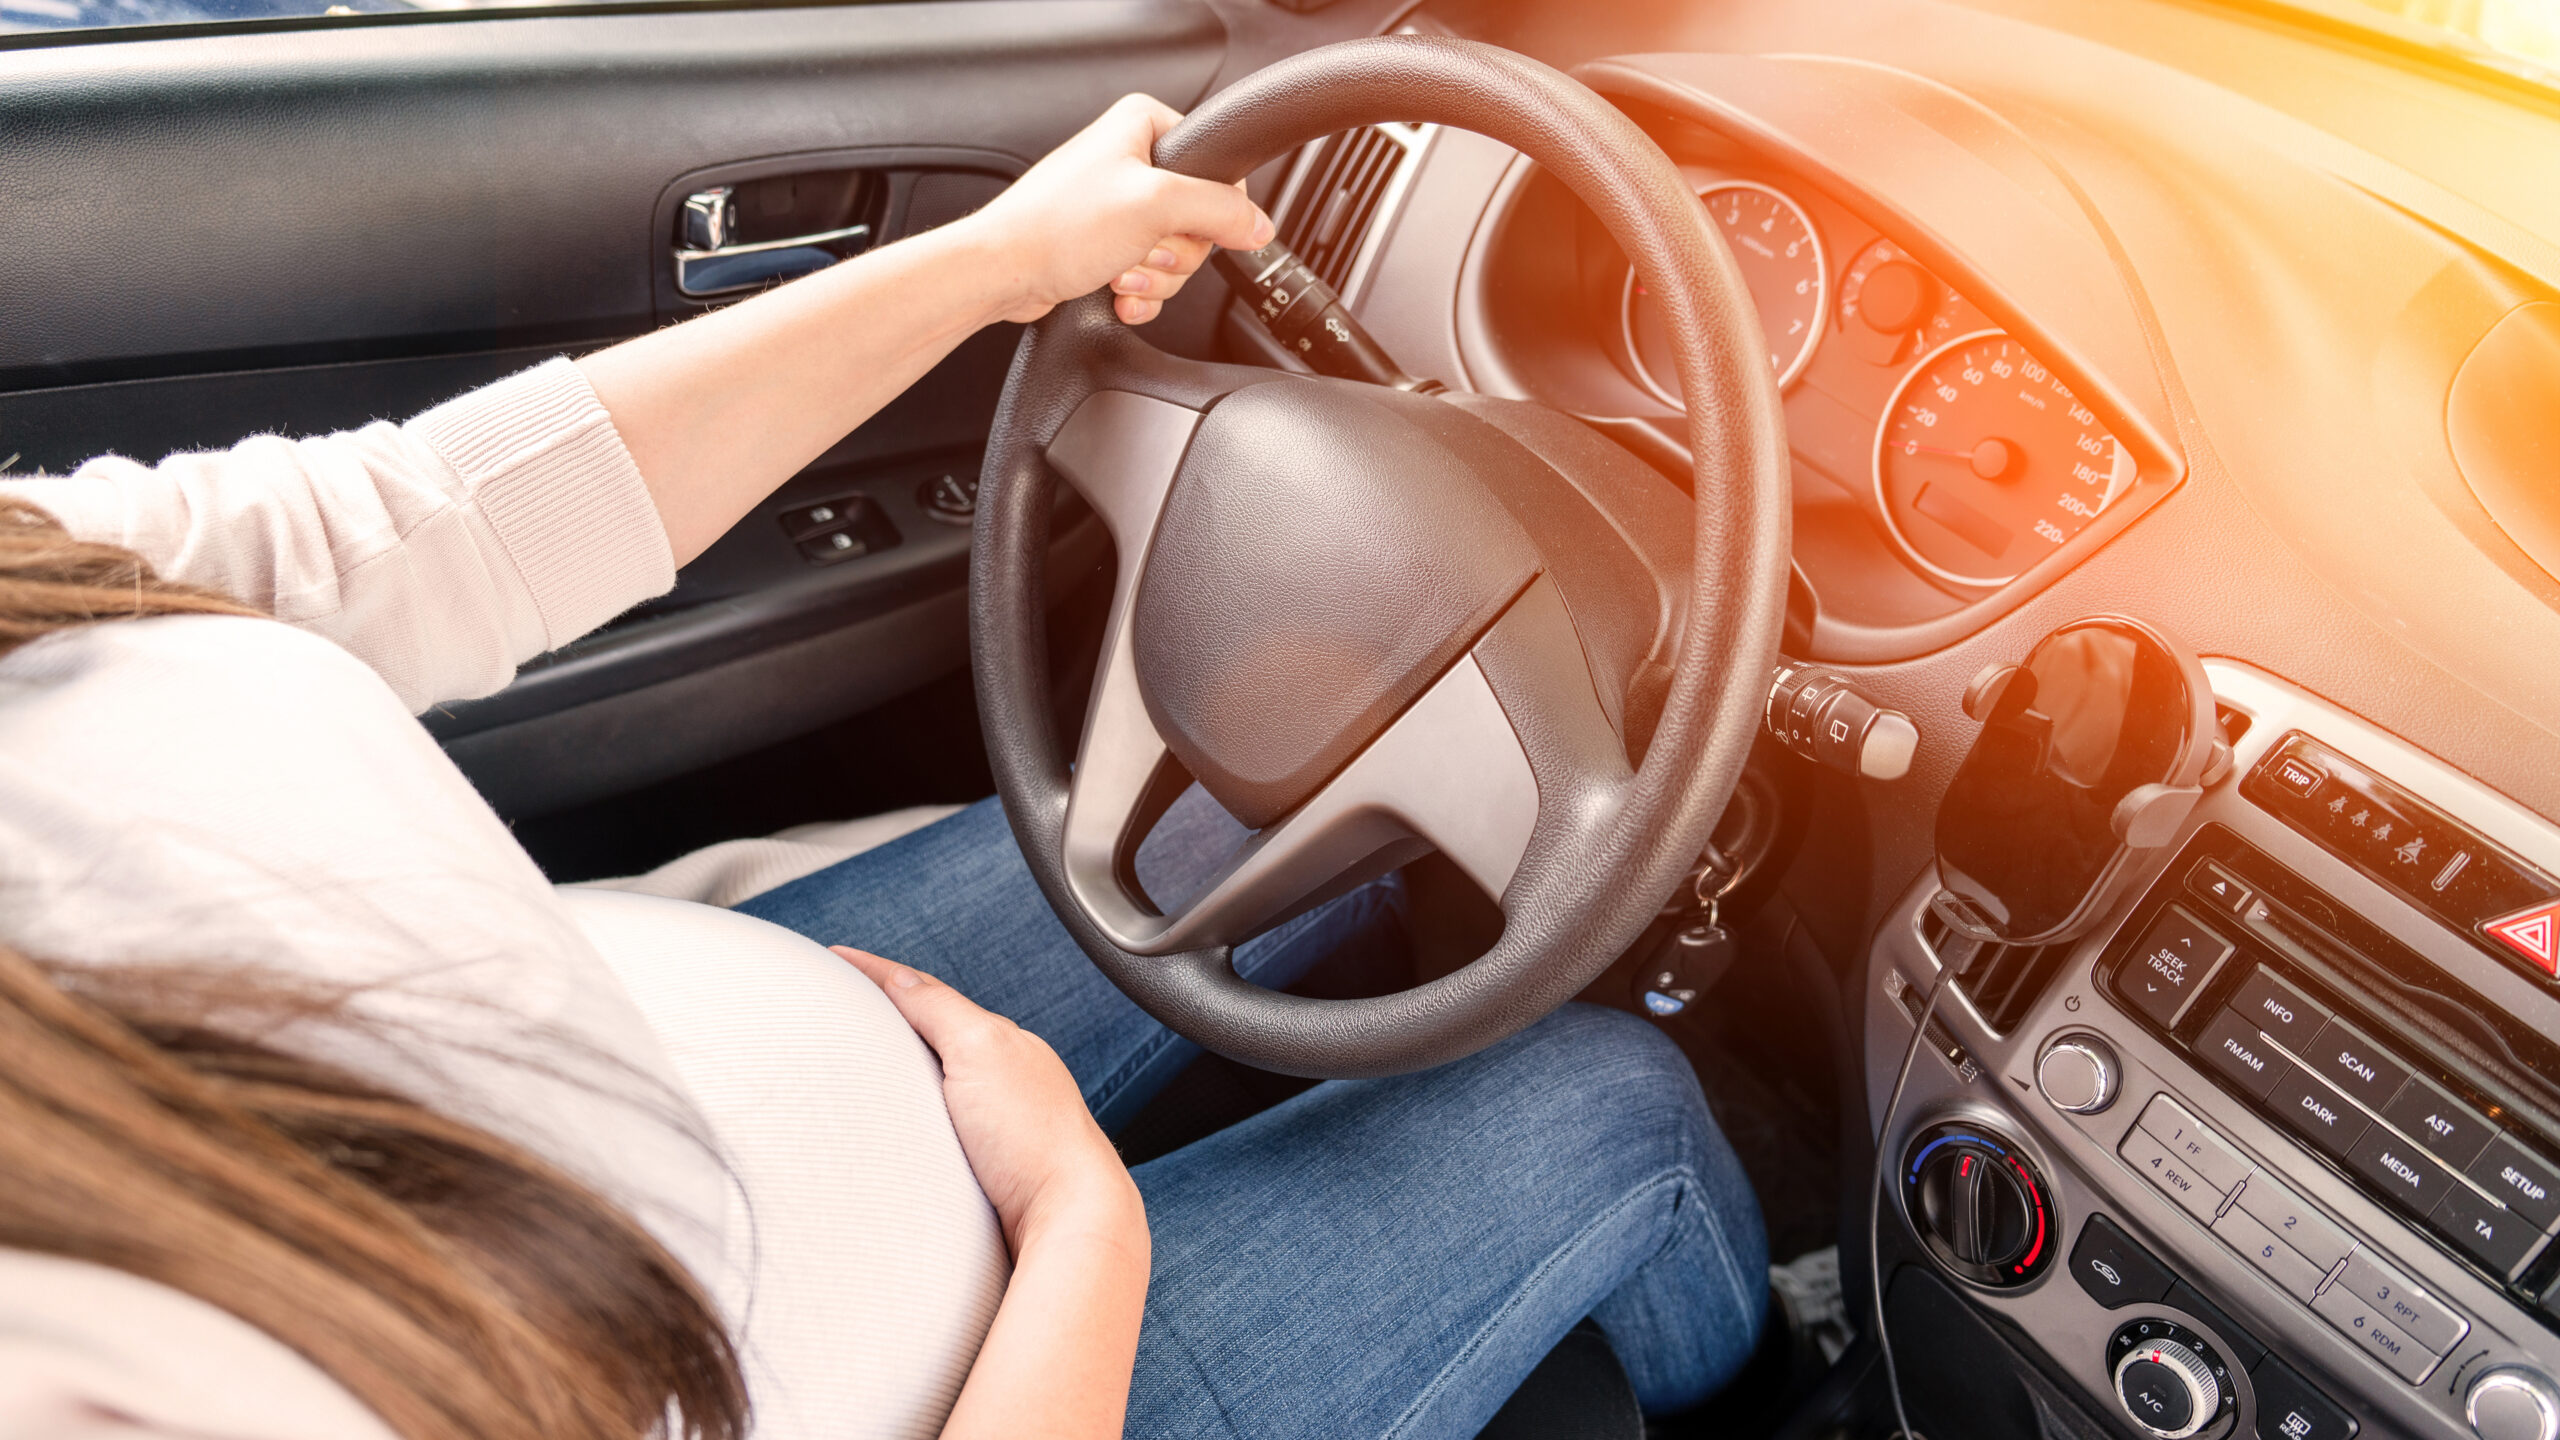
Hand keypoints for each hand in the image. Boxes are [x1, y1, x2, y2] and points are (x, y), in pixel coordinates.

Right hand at [833, 947, 1144, 1253]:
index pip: (930, 997)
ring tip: (858, 1066)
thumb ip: (939, 1009)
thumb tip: (900, 978)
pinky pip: (936, 1131)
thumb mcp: (981, 1049)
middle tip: (838, 1005)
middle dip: (889, 1020)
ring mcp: (997, 1126)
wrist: (1070, 1215)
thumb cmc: (1036, 1138)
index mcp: (1001, 1044)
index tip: (838, 957)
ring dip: (901, 1074)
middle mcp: (1003, 1079)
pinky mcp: (984, 1172)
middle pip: (933, 1038)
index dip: (881, 976)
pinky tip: (897, 1132)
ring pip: (936, 1086)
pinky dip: (910, 1118)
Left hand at [959, 93, 1273, 325]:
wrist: (1003, 272)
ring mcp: (1121, 206)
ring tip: (1119, 271)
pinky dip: (1140, 291)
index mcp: (1145, 125)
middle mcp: (1133, 160)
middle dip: (1173, 251)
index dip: (1212, 210)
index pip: (1219, 168)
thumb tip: (1260, 226)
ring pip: (1178, 253)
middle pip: (1201, 219)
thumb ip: (1220, 211)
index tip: (1184, 225)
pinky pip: (1153, 274)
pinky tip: (1116, 291)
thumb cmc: (1056, 227)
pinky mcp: (1109, 245)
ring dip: (1154, 276)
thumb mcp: (1155, 206)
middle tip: (1141, 248)